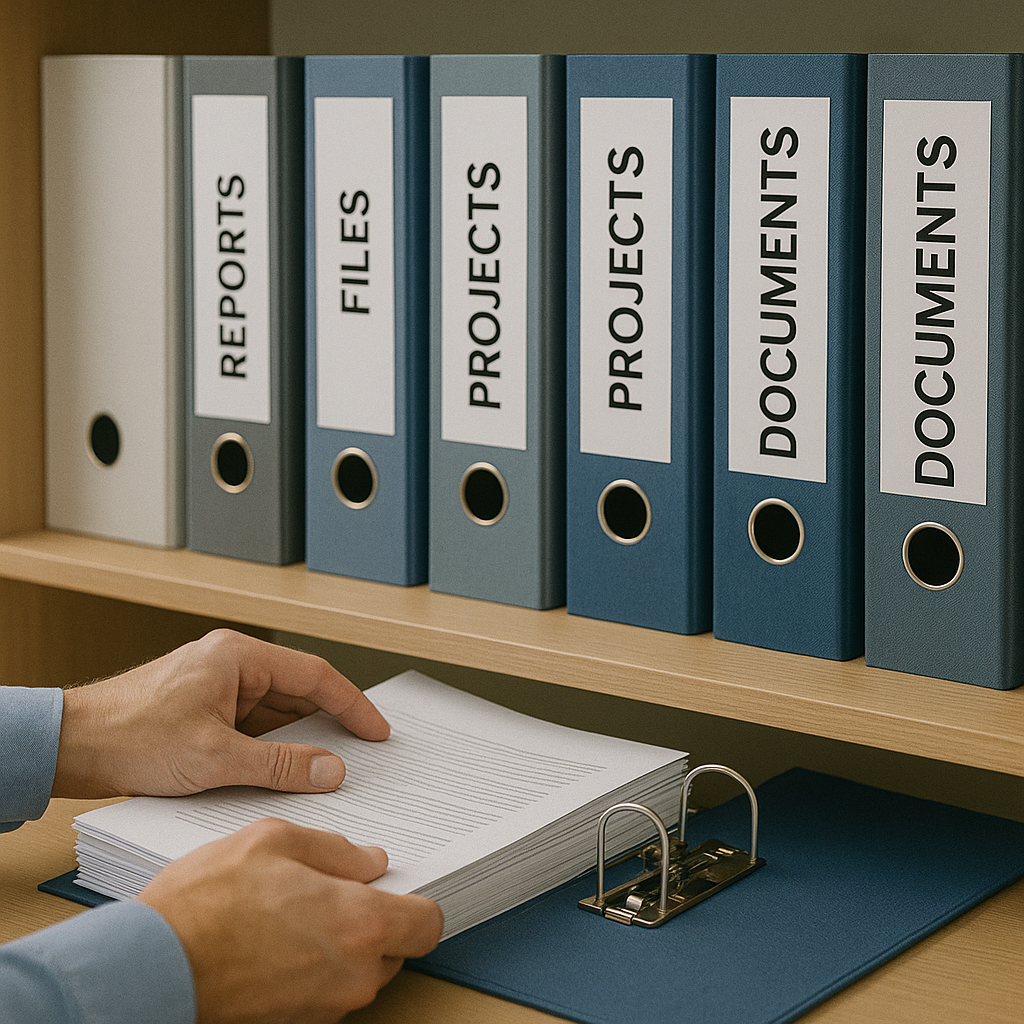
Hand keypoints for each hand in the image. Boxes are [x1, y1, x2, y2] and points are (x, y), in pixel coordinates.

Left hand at [52, 629, 389, 797]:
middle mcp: (232, 665)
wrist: (72, 745)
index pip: (316, 675)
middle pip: (299, 693)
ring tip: (325, 772)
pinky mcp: (205, 710)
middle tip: (361, 755)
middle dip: (329, 725)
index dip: (353, 705)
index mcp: (240, 657)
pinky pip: (253, 727)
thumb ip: (281, 765)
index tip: (376, 730)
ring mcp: (218, 687)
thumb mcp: (216, 757)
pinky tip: (283, 774)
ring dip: (299, 741)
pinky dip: (272, 749)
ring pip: (277, 713)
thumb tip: (331, 769)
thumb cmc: (130, 735)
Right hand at [138, 818, 443, 1023]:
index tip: (397, 888)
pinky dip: (313, 967)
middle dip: (374, 920)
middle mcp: (350, 976)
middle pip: (394, 949)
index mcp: (358, 925)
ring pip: (359, 971)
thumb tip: (368, 861)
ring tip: (294, 911)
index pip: (428, 924)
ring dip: (342, 944)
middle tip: (333, 890)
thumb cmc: (204, 904)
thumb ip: (334, 849)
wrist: (147, 969)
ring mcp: (323, 1008)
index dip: (418, 902)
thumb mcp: (273, 841)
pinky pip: (325, 991)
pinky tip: (275, 940)